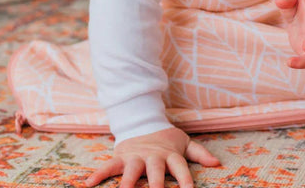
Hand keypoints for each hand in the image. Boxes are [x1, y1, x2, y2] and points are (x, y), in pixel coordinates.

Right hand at [85, 127, 219, 187]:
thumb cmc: (166, 140)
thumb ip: (199, 153)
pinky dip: (98, 173)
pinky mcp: (121, 156)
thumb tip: (217, 163)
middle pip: (155, 171)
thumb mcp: (184, 144)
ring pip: (131, 170)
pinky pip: (108, 165)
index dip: (185, 180)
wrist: (144, 122)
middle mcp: (153, 156)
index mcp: (170, 154)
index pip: (180, 168)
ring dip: (127, 182)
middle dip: (156, 184)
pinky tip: (88, 183)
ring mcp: (136, 156)